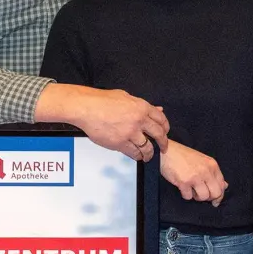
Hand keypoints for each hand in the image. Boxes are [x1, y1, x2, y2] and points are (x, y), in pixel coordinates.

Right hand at [39, 84, 168, 160]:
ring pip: (147, 147)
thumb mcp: (126, 97)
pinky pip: (133, 152)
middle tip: (163, 148)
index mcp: (141, 107)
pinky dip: (137, 156)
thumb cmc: (102, 100)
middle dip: (163, 143)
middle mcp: (139, 120)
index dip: (165, 128)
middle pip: (158, 135)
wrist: (87, 107)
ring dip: (149, 153)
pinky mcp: (120, 142)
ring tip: (148, 156)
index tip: (165, 133)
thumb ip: (143, 105)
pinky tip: (137, 156)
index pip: (161, 119)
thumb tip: (157, 109)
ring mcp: (130, 132)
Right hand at [160, 140, 226, 205]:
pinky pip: (189, 197)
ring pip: (203, 197)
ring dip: (196, 197)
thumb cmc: (182, 155)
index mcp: (212, 165)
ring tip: (191, 190)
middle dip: (209, 198)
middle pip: (215, 193)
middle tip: (201, 195)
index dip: (219, 195)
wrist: (166, 150)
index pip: (222, 185)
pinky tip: (182, 187)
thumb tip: (224, 186)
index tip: (215, 201)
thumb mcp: (202, 161)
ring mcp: (195, 176)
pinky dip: (185, 195)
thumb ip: (213, 173)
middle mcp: (206, 171)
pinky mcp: (184, 182)